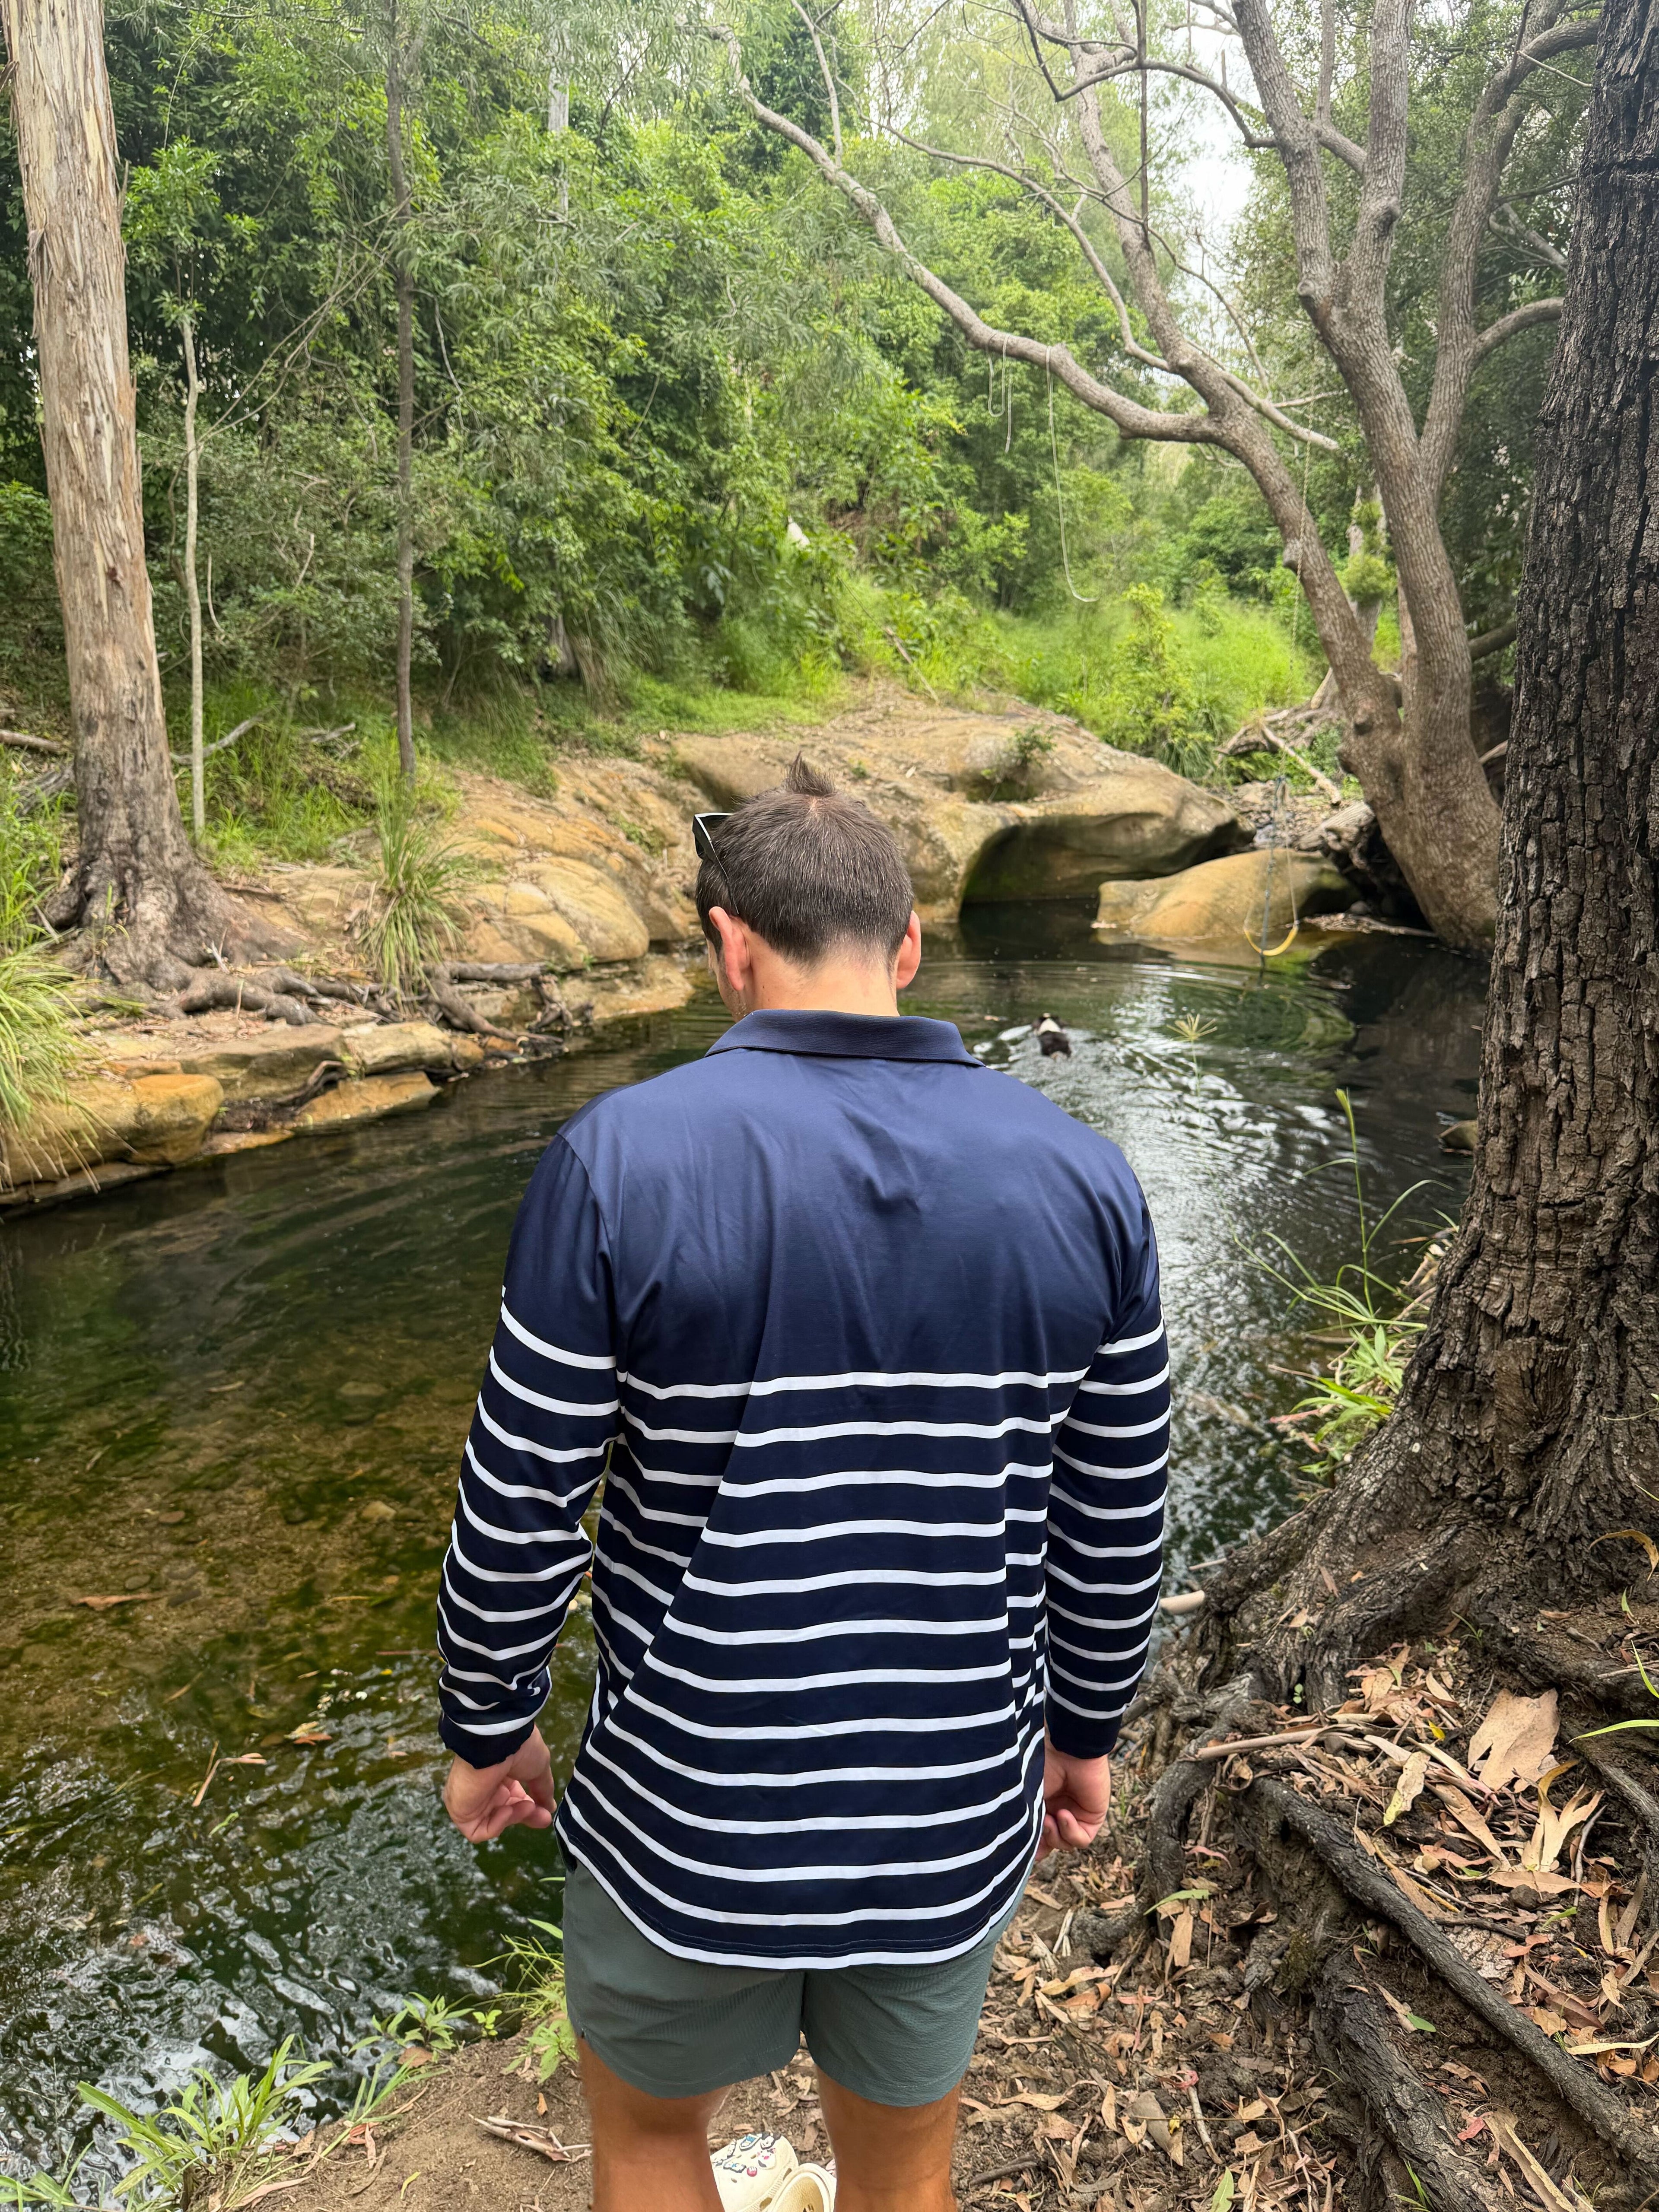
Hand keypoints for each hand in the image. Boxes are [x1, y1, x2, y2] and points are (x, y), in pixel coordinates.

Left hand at [443, 1726, 555, 1841]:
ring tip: (527, 1807)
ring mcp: (471, 1799)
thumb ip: (542, 1790)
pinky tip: (507, 1810)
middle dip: (527, 1815)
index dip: (531, 1807)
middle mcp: (485, 1786)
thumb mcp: (538, 1767)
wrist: (497, 1742)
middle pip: (507, 1811)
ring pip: (494, 1820)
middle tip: (543, 1818)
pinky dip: (496, 1825)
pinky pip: (477, 1830)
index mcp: (501, 1774)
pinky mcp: (460, 1811)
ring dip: (515, 1817)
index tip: (546, 1813)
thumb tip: (549, 1807)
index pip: (515, 1798)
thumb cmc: (519, 1748)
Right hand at [1039, 1737, 1110, 1859]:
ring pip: (1065, 1844)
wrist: (1067, 1749)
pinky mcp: (1093, 1817)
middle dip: (1043, 1841)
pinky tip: (1064, 1814)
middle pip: (1052, 1843)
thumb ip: (1029, 1824)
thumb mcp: (1029, 1798)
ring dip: (1055, 1836)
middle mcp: (1058, 1810)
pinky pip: (1082, 1839)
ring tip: (1049, 1818)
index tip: (1020, 1848)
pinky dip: (1071, 1831)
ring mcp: (1076, 1815)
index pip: (1038, 1835)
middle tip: (1036, 1827)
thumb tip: (1030, 1855)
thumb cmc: (1042, 1766)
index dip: (1031, 1844)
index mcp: (1042, 1804)